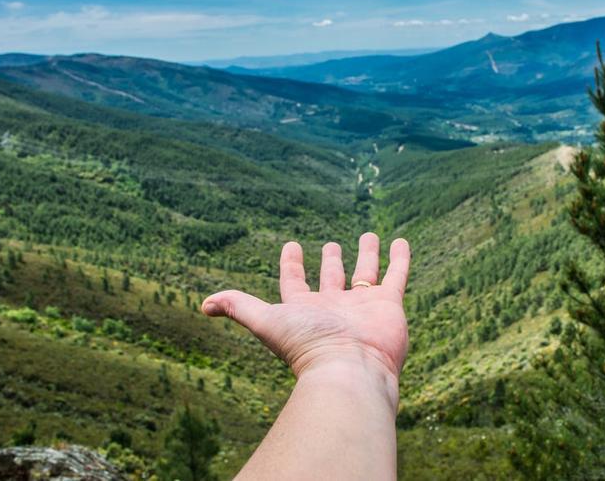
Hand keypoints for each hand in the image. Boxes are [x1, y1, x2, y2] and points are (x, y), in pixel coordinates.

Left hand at [201, 233, 410, 382]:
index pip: (295, 283)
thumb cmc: (307, 346)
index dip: (291, 265)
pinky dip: (399, 258)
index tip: (290, 245)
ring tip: (368, 235)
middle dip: (331, 261)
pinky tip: (400, 241)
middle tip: (330, 245)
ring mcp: (364, 305)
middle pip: (332, 279)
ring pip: (366, 273)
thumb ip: (239, 307)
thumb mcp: (267, 321)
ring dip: (367, 254)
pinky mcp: (389, 304)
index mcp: (305, 310)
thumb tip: (204, 304)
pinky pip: (396, 275)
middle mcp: (335, 307)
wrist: (351, 370)